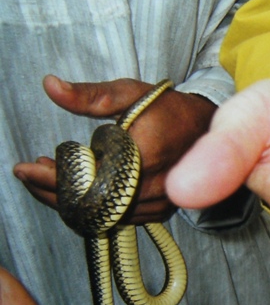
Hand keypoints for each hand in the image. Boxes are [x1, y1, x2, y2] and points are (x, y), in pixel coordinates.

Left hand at [14, 75, 216, 223]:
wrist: (209, 130)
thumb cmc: (170, 109)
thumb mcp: (132, 92)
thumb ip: (90, 94)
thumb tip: (50, 86)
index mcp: (148, 153)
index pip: (89, 178)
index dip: (53, 178)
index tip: (25, 167)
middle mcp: (156, 185)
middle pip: (90, 204)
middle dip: (51, 192)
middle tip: (26, 174)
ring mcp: (160, 203)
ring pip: (100, 216)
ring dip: (67, 202)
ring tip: (45, 179)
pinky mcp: (160, 212)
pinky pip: (115, 219)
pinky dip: (89, 208)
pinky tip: (72, 190)